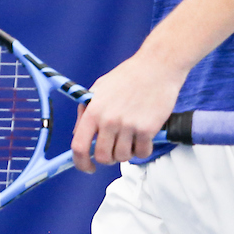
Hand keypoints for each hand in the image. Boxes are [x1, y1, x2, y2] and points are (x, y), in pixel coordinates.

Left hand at [70, 49, 187, 172]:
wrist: (157, 67)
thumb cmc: (128, 76)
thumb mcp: (99, 88)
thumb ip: (85, 110)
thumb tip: (76, 134)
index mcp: (94, 110)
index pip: (79, 146)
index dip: (81, 163)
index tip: (88, 167)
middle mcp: (109, 120)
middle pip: (103, 157)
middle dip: (108, 157)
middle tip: (115, 147)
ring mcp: (128, 125)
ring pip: (123, 157)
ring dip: (127, 152)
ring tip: (131, 137)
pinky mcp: (147, 129)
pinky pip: (142, 153)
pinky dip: (143, 149)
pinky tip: (144, 137)